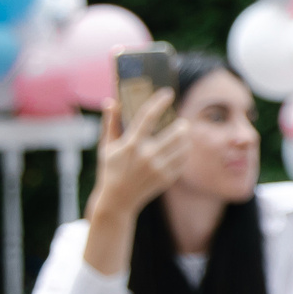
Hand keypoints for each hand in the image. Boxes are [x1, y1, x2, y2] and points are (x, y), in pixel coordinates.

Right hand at [89, 90, 185, 222]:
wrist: (117, 201)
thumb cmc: (110, 170)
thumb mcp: (106, 147)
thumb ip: (110, 123)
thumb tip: (111, 101)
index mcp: (130, 145)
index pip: (147, 117)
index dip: (159, 103)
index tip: (168, 93)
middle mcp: (146, 156)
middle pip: (175, 134)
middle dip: (182, 126)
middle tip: (183, 123)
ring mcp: (158, 168)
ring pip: (183, 148)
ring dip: (186, 140)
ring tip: (184, 136)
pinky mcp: (166, 179)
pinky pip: (182, 162)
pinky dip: (184, 154)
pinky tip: (181, 151)